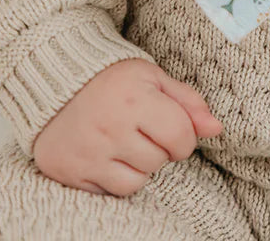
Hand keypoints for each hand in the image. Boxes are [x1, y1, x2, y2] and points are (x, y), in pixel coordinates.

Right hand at [31, 58, 223, 196]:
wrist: (53, 82)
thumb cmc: (110, 80)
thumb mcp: (152, 78)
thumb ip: (187, 102)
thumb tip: (216, 129)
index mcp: (135, 99)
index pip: (181, 137)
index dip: (184, 136)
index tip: (171, 127)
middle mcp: (110, 127)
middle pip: (160, 160)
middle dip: (158, 148)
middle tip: (140, 130)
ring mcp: (88, 152)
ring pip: (138, 181)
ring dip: (139, 166)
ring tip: (124, 142)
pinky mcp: (70, 171)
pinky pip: (111, 191)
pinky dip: (116, 178)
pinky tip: (108, 155)